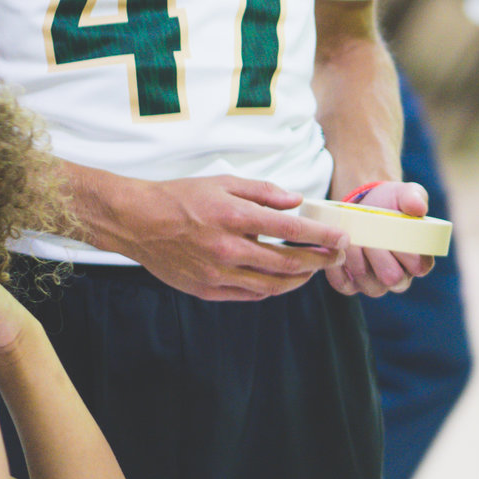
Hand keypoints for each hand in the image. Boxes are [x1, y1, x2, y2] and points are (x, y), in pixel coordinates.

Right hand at [111, 175, 343, 301]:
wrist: (137, 221)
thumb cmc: (181, 197)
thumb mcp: (224, 182)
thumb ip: (263, 192)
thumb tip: (296, 201)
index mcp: (234, 217)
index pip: (291, 232)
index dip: (321, 237)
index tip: (341, 239)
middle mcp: (228, 249)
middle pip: (287, 264)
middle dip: (319, 262)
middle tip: (336, 257)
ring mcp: (217, 273)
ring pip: (271, 286)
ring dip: (299, 280)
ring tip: (313, 271)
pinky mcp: (207, 290)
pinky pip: (248, 295)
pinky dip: (270, 289)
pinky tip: (282, 280)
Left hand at [320, 180, 436, 296]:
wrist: (362, 207)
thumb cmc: (390, 204)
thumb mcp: (404, 193)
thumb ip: (415, 197)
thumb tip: (418, 208)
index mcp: (419, 260)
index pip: (419, 265)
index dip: (406, 251)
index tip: (392, 231)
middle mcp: (400, 278)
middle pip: (393, 278)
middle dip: (378, 256)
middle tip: (367, 234)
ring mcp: (375, 285)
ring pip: (369, 285)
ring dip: (357, 260)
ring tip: (351, 238)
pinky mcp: (352, 285)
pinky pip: (344, 285)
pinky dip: (337, 268)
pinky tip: (336, 248)